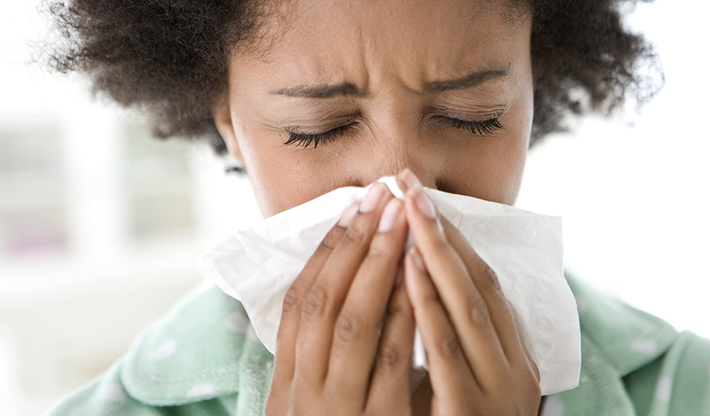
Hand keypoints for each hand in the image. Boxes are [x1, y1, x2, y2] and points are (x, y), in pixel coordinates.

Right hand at [265, 183, 414, 415]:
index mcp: (287, 383)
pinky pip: (392, 359)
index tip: (350, 208)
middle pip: (325, 302)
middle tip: (381, 195)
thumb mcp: (309, 404)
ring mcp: (342, 407)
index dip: (325, 251)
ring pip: (355, 323)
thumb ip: (317, 360)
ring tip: (402, 219)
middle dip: (354, 243)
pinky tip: (419, 278)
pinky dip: (404, 313)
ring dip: (379, 264)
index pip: (298, 303)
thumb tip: (335, 292)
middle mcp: (306, 391)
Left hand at [398, 169, 541, 415]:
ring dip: (436, 254)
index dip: (452, 238)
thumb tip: (420, 287)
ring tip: (408, 209)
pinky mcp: (470, 409)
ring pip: (467, 307)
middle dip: (440, 231)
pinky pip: (447, 350)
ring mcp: (497, 387)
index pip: (484, 283)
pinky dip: (428, 304)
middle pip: (478, 284)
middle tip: (409, 184)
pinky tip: (409, 268)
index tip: (420, 199)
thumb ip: (454, 340)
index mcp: (514, 354)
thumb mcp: (467, 381)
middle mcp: (514, 365)